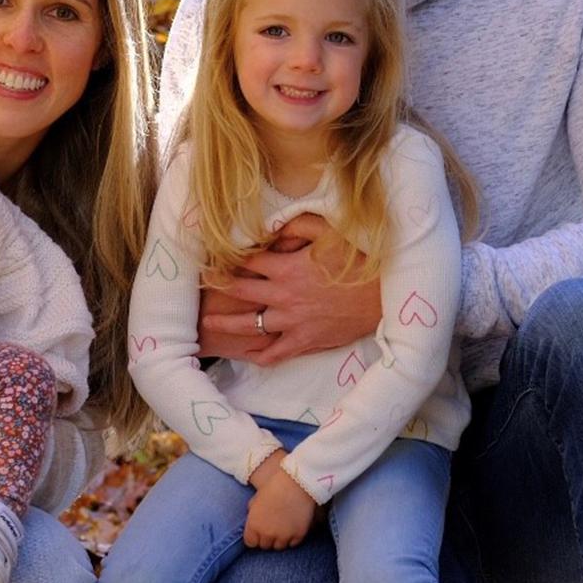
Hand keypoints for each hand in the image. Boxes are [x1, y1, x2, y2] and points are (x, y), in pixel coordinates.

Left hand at [204, 215, 380, 365]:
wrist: (383, 296)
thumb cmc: (359, 261)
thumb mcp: (330, 233)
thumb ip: (297, 227)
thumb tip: (272, 228)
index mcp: (286, 268)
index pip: (246, 262)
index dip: (227, 258)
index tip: (212, 258)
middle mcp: (283, 296)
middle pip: (239, 291)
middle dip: (218, 287)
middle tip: (200, 285)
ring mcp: (292, 321)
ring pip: (248, 325)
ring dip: (226, 323)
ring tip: (208, 322)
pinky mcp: (305, 341)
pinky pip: (275, 353)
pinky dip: (259, 355)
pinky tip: (247, 354)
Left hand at [244, 452, 315, 549]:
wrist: (295, 482)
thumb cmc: (274, 487)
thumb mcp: (256, 500)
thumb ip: (253, 514)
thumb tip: (254, 524)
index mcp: (253, 525)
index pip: (251, 543)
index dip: (255, 537)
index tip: (260, 532)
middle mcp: (267, 534)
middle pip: (265, 546)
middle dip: (267, 538)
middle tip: (273, 527)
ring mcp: (283, 536)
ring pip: (279, 547)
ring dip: (280, 539)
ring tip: (283, 527)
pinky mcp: (298, 535)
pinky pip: (293, 543)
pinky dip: (293, 538)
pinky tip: (293, 526)